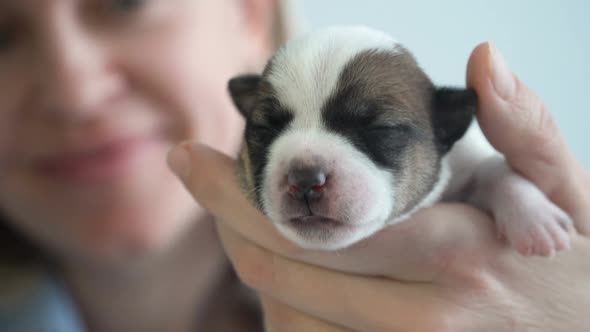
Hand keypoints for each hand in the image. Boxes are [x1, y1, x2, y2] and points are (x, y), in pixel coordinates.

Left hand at [168, 42, 589, 330]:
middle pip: (281, 271)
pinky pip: (315, 331)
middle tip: (191, 166)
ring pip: (286, 309)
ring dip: (248, 251)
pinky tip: (276, 250)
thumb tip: (482, 59)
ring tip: (226, 201)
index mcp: (450, 255)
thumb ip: (524, 127)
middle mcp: (416, 316)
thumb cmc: (579, 266)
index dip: (238, 191)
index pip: (315, 226)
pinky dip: (281, 290)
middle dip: (224, 215)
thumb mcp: (568, 191)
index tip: (195, 153)